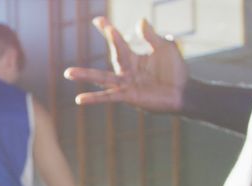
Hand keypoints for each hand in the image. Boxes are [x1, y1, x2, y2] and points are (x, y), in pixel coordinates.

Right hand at [63, 17, 188, 113]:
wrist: (183, 93)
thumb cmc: (174, 72)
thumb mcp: (164, 48)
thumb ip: (151, 36)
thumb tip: (139, 21)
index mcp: (133, 59)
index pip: (118, 42)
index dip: (109, 30)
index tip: (97, 20)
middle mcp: (126, 71)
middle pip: (113, 54)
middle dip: (108, 37)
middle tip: (96, 22)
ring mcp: (126, 84)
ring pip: (102, 78)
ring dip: (85, 75)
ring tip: (68, 73)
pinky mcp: (128, 97)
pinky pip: (109, 97)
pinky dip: (94, 98)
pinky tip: (79, 100)